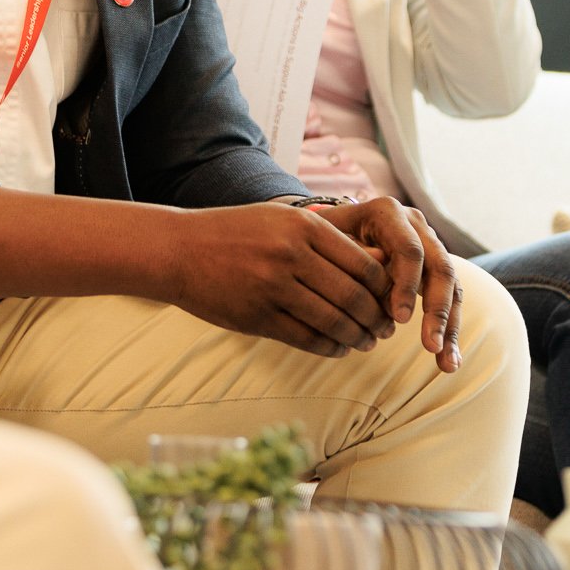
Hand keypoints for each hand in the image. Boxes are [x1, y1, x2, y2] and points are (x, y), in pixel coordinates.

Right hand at [160, 203, 396, 357]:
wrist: (178, 250)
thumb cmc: (235, 233)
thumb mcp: (282, 220)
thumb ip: (326, 240)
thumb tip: (378, 268)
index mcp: (303, 226)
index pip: (363, 265)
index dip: (385, 290)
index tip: (391, 302)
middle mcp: (291, 255)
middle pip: (353, 297)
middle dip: (376, 319)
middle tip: (386, 330)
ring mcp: (272, 287)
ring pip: (333, 321)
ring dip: (357, 338)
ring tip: (366, 342)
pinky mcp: (257, 316)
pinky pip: (306, 339)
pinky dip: (330, 348)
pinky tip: (338, 349)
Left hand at [308, 198, 462, 371]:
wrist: (331, 230)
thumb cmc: (322, 239)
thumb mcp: (325, 242)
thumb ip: (351, 259)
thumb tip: (379, 288)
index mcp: (388, 213)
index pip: (409, 249)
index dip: (407, 284)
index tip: (399, 318)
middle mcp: (416, 226)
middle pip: (440, 267)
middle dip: (437, 310)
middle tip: (429, 346)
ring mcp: (430, 246)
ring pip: (452, 286)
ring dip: (450, 327)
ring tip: (446, 364)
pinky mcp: (435, 269)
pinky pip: (451, 299)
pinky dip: (450, 331)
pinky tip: (449, 361)